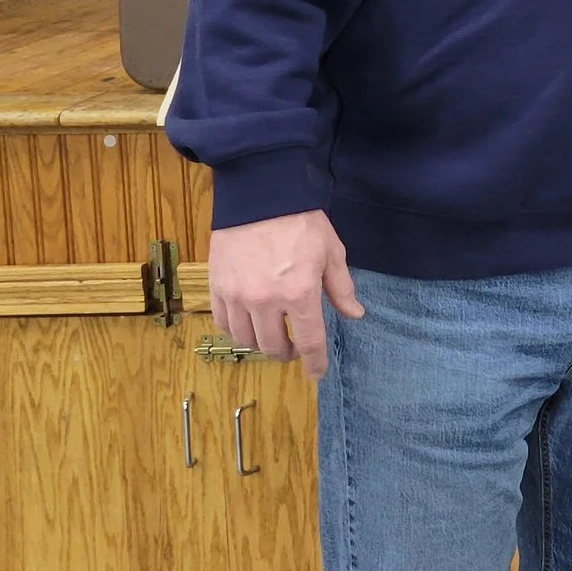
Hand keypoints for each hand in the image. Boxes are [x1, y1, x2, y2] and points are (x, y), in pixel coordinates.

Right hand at [207, 209, 364, 380]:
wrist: (260, 197)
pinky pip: (224, 324)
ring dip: (262, 344)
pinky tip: (249, 323)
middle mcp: (265, 301)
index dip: (314, 363)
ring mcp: (237, 296)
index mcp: (299, 294)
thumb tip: (355, 315)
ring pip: (246, 341)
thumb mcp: (332, 252)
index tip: (317, 373)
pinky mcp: (217, 288)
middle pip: (274, 347)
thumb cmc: (302, 222)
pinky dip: (237, 330)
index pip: (309, 342)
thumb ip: (342, 288)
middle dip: (288, 354)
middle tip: (296, 346)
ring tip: (273, 335)